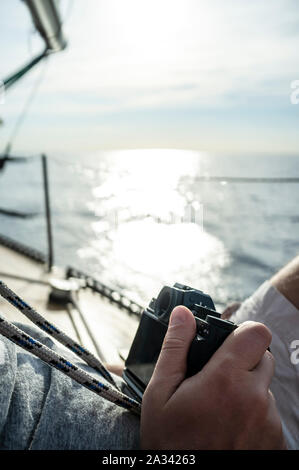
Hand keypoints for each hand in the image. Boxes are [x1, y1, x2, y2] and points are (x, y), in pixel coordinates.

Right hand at [140, 306, 285, 449]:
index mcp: (226, 380)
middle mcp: (256, 399)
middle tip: (216, 380)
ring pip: (265, 388)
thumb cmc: (170, 444)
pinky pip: (270, 414)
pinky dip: (254, 415)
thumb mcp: (160, 393)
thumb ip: (175, 347)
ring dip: (248, 391)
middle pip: (263, 358)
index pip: (257, 333)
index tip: (228, 343)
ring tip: (219, 411)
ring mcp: (270, 423)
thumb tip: (183, 314)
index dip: (243, 333)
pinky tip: (230, 428)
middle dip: (243, 362)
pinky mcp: (276, 442)